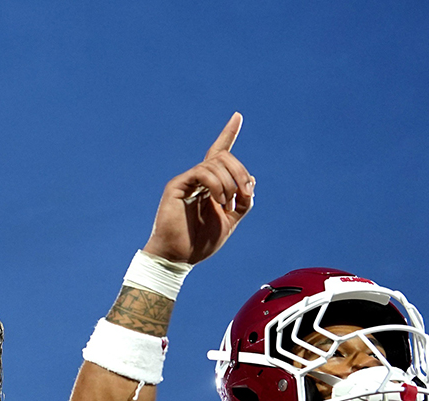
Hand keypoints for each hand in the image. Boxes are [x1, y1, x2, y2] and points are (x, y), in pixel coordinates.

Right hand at [143, 113, 253, 264]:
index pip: (219, 153)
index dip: (229, 134)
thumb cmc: (200, 243)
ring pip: (216, 164)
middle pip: (224, 157)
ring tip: (228, 205)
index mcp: (209, 185)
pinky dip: (216, 185)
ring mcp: (186, 181)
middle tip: (245, 195)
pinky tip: (218, 201)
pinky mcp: (177, 186)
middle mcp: (197, 179)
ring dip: (230, 184)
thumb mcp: (230, 222)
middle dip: (241, 173)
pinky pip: (202, 173)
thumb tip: (251, 179)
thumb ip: (242, 202)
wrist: (179, 257)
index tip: (238, 116)